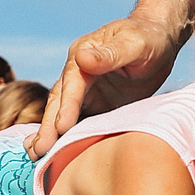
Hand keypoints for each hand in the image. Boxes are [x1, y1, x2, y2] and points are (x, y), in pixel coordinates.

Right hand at [28, 16, 184, 155]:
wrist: (160, 41)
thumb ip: (110, 53)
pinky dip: (66, 139)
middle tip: (39, 150)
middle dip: (49, 127)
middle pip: (60, 102)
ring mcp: (85, 92)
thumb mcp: (134, 43)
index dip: (66, 106)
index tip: (61, 127)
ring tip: (35, 156)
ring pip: (63, 115)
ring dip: (50, 135)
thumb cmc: (148, 38)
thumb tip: (81, 58)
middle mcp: (78, 75)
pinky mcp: (95, 105)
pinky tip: (54, 156)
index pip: (72, 84)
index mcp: (83, 55)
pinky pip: (79, 123)